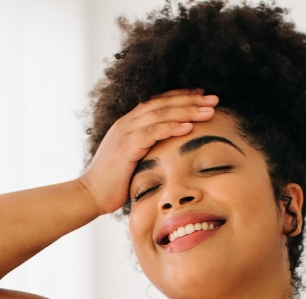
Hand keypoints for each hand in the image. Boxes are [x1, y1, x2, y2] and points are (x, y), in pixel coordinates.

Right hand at [78, 89, 217, 215]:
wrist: (91, 194)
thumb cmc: (114, 183)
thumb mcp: (135, 161)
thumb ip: (149, 151)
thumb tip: (169, 154)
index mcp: (130, 123)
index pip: (159, 103)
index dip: (182, 97)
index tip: (203, 97)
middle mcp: (128, 122)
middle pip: (164, 103)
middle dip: (191, 100)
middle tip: (214, 99)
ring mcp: (126, 132)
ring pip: (161, 113)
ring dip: (187, 110)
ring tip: (209, 110)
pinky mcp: (127, 146)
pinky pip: (153, 132)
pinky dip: (171, 127)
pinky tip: (189, 127)